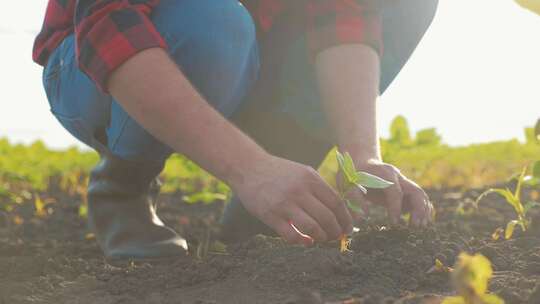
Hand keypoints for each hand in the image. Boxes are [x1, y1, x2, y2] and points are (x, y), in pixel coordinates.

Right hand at [233, 155, 353, 244]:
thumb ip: (319, 188)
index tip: (347, 229)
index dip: (345, 219)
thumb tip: (338, 211)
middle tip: (335, 236)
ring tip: (321, 238)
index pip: (336, 203)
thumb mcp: (303, 172)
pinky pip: (291, 235)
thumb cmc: (279, 172)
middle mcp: (299, 191)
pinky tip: (305, 240)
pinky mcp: (270, 215)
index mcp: (311, 179)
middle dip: (335, 231)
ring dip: (321, 237)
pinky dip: (302, 241)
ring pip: (312, 228)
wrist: (248, 168)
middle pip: (327, 217)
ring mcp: (284, 204)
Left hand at [339, 158, 432, 225]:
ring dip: (423, 211)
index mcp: (384, 173)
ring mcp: (404, 182)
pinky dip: (423, 209)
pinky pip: (419, 198)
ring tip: (421, 227)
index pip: (395, 191)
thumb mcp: (349, 183)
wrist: (361, 163)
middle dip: (418, 209)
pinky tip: (423, 222)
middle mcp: (398, 177)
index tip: (394, 222)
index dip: (396, 207)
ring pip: (420, 195)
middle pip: (415, 191)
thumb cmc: (354, 175)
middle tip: (416, 226)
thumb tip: (363, 217)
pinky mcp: (405, 190)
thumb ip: (354, 198)